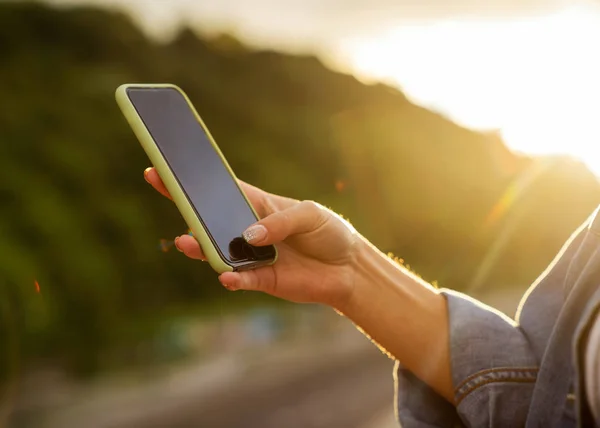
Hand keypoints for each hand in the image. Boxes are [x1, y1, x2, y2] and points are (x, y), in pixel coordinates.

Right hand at [144, 167, 360, 307]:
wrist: (349, 268)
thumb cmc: (329, 233)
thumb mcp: (310, 215)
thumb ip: (280, 222)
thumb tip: (249, 235)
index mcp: (257, 206)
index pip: (220, 192)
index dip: (194, 183)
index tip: (163, 169)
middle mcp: (249, 231)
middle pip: (211, 222)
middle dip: (187, 210)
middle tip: (163, 195)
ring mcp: (253, 257)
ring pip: (219, 253)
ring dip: (201, 248)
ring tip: (187, 242)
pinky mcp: (263, 281)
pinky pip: (241, 280)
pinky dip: (232, 278)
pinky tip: (225, 275)